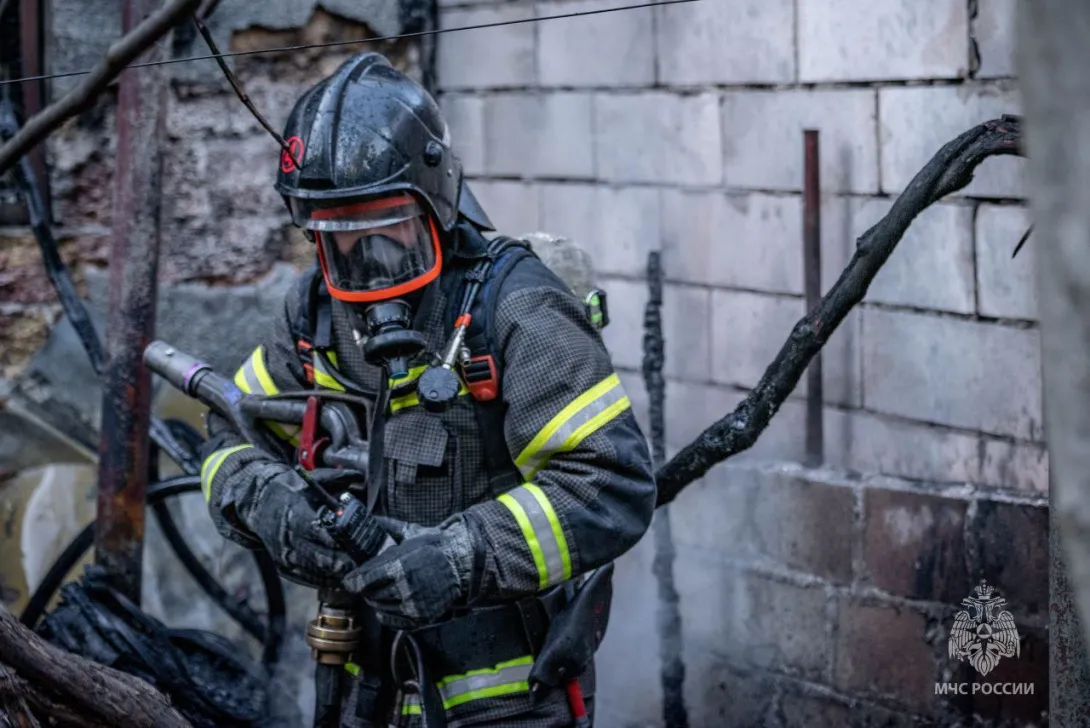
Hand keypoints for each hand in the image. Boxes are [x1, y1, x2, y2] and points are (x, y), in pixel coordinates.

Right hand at [218, 458, 356, 587]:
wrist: (258, 506)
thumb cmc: (291, 491)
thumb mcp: (309, 481)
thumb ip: (335, 478)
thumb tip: (358, 475)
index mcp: (294, 513)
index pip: (317, 530)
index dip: (338, 539)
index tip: (358, 542)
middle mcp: (286, 537)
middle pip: (318, 556)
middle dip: (343, 561)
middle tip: (365, 561)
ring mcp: (284, 555)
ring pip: (314, 571)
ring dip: (337, 574)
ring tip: (359, 571)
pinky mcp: (284, 568)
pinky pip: (308, 579)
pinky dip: (327, 580)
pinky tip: (343, 577)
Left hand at [342, 516, 476, 629]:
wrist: (462, 564)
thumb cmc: (436, 547)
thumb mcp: (412, 533)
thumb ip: (388, 528)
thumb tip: (369, 519)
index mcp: (399, 565)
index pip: (364, 579)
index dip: (353, 580)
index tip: (350, 580)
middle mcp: (404, 587)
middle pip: (370, 594)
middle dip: (366, 588)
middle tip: (369, 583)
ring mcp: (412, 604)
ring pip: (380, 607)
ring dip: (377, 599)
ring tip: (382, 591)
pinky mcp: (419, 617)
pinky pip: (392, 620)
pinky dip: (387, 613)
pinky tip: (390, 603)